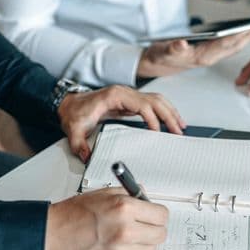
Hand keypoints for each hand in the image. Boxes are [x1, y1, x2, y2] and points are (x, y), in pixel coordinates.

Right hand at [45, 187, 168, 249]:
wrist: (56, 234)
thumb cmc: (74, 214)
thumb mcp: (103, 193)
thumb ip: (128, 194)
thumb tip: (145, 196)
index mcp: (124, 208)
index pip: (161, 215)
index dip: (158, 213)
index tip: (154, 213)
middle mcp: (125, 231)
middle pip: (160, 234)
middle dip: (154, 227)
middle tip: (145, 224)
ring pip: (150, 249)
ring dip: (144, 242)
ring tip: (128, 235)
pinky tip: (122, 244)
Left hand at [58, 85, 185, 160]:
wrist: (69, 102)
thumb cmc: (74, 112)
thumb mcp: (74, 129)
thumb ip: (79, 144)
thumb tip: (87, 156)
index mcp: (114, 96)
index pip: (141, 104)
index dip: (152, 118)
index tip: (157, 132)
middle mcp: (124, 93)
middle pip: (154, 100)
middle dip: (168, 115)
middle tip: (178, 131)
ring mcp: (128, 95)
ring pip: (156, 99)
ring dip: (170, 111)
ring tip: (180, 126)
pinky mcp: (130, 101)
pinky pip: (151, 102)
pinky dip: (163, 110)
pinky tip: (170, 119)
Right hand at [136, 29, 249, 78]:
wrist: (158, 65)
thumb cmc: (161, 56)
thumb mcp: (163, 51)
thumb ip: (172, 48)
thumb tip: (182, 44)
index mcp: (201, 57)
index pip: (224, 45)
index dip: (237, 36)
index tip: (248, 28)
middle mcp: (208, 58)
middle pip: (232, 47)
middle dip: (246, 37)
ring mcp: (210, 57)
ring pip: (232, 48)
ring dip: (244, 38)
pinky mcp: (208, 54)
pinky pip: (227, 47)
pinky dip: (236, 40)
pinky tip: (241, 33)